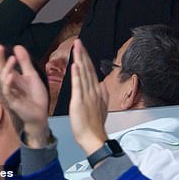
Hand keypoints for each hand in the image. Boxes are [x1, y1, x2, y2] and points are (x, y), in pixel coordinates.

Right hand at [0, 41, 49, 146]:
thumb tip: (17, 46)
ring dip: (7, 68)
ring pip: (3, 79)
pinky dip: (8, 83)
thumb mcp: (32, 74)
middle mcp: (8, 84)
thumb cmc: (35, 95)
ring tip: (11, 58)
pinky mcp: (13, 101)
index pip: (3, 63)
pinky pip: (8, 92)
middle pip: (0, 68)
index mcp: (13, 76)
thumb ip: (24, 62)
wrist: (40, 113)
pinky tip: (10, 75)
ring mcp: (9, 92)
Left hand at [69, 39, 108, 156]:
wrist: (93, 137)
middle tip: (78, 42)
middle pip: (87, 69)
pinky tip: (75, 65)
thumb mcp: (102, 107)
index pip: (91, 71)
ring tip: (76, 48)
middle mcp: (93, 90)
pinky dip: (77, 75)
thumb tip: (103, 84)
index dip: (87, 59)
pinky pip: (78, 86)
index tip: (83, 49)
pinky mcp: (79, 101)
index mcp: (97, 91)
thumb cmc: (96, 124)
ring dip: (80, 59)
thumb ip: (103, 95)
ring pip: (83, 73)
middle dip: (83, 54)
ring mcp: (86, 94)